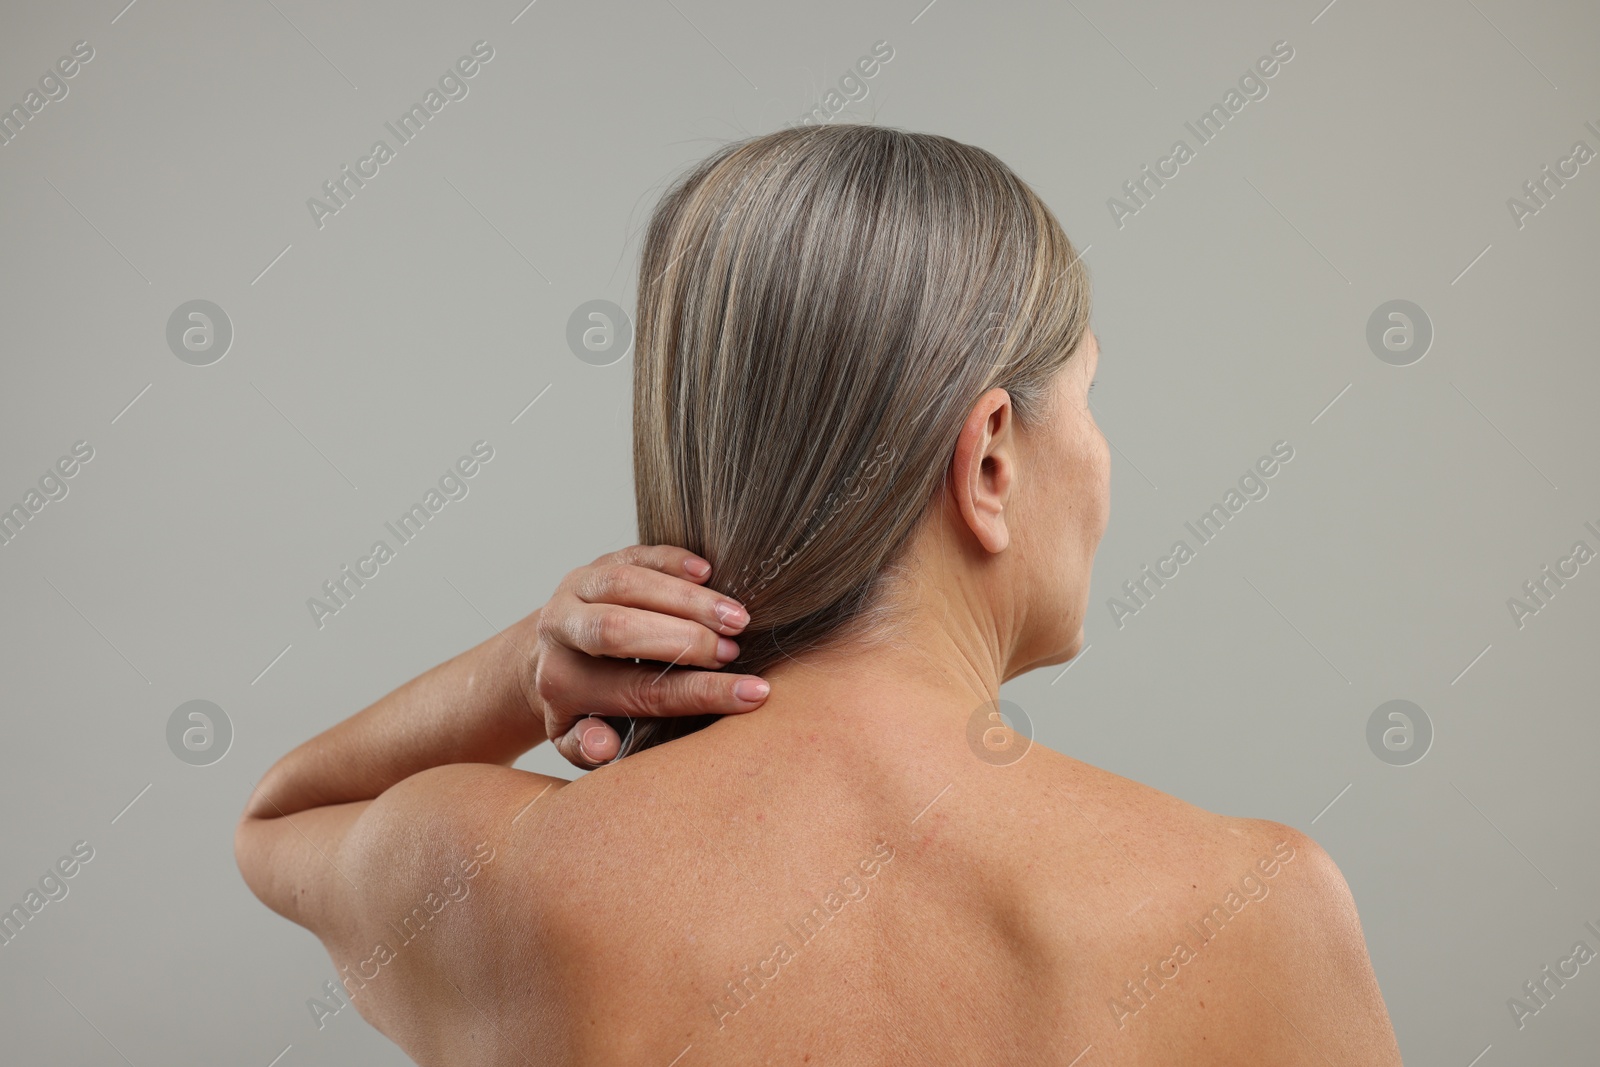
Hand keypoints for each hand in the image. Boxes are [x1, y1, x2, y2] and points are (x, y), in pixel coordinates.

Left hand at [530, 545, 769, 768]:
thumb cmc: (579, 703)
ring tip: (737, 616)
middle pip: (619, 631)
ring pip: (626, 585)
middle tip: (736, 650)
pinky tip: (708, 572)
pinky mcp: (596, 561)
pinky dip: (672, 561)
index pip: (639, 691)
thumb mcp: (574, 739)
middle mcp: (560, 631)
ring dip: (687, 599)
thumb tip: (607, 745)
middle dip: (686, 639)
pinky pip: (635, 555)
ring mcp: (575, 589)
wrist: (542, 653)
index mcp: (561, 684)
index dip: (701, 692)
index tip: (752, 692)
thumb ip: (590, 749)